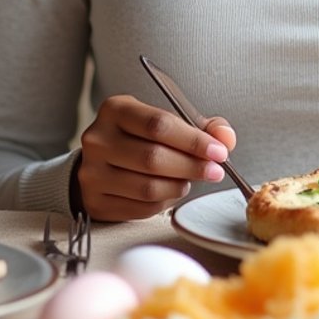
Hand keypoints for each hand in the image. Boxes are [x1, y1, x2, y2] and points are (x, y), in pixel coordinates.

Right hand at [75, 95, 236, 220]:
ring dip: (179, 186)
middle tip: (215, 171)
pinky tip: (171, 191)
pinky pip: (140, 208)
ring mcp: (92, 173)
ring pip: (148, 187)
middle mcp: (98, 139)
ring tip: (189, 180)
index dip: (193, 140)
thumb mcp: (164, 121)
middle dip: (192, 166)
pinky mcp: (95, 201)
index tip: (218, 151)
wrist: (98, 162)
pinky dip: (164, 202)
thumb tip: (225, 137)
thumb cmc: (137, 138)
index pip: (158, 125)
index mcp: (116, 110)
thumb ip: (199, 126)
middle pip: (153, 158)